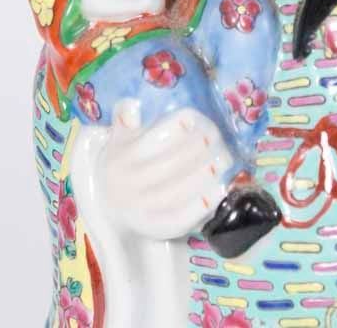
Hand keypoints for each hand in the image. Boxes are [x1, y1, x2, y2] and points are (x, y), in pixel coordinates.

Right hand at [95, 102, 233, 239]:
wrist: (111, 204)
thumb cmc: (124, 161)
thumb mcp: (119, 138)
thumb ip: (124, 119)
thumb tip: (132, 107)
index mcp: (120, 158)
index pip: (148, 143)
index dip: (172, 129)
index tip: (194, 117)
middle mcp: (127, 186)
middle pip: (167, 167)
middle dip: (196, 149)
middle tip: (217, 136)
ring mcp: (139, 210)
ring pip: (176, 193)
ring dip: (204, 175)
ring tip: (225, 158)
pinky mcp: (153, 229)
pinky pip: (178, 220)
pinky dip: (200, 207)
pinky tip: (219, 190)